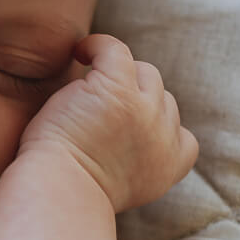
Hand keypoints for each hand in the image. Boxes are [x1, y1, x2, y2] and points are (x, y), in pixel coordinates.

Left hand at [16, 33, 198, 212]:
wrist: (58, 193)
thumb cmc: (69, 193)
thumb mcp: (119, 187)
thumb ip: (134, 163)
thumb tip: (122, 141)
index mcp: (169, 166)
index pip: (181, 134)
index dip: (155, 124)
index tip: (126, 128)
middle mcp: (163, 137)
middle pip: (161, 98)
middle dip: (133, 98)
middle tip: (95, 107)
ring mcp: (144, 111)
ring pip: (145, 73)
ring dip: (118, 73)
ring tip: (86, 81)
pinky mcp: (118, 91)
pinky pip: (115, 51)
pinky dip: (98, 46)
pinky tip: (80, 52)